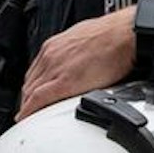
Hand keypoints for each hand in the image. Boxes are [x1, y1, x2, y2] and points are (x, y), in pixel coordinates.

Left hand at [17, 5, 136, 119]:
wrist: (126, 34)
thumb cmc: (115, 35)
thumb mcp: (87, 38)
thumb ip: (77, 51)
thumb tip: (81, 59)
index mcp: (56, 45)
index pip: (35, 71)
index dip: (32, 86)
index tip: (33, 94)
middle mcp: (51, 55)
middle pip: (30, 82)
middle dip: (28, 98)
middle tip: (30, 109)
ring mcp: (55, 68)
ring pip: (30, 92)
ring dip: (28, 105)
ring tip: (31, 116)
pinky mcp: (64, 83)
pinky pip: (37, 100)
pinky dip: (29, 110)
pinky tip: (27, 117)